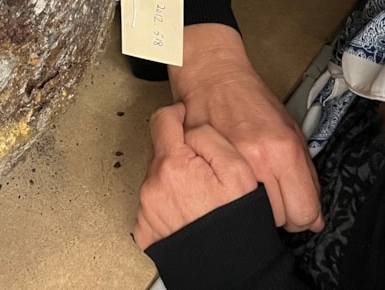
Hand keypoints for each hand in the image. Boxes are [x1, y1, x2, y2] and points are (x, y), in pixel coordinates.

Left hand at [133, 102, 257, 249]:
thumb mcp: (238, 170)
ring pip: (157, 178)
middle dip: (179, 154)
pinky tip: (189, 213)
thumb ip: (209, 137)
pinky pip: (154, 206)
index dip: (178, 116)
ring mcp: (147, 210)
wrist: (231, 268)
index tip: (186, 120)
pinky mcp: (146, 230)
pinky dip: (168, 205)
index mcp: (173, 165)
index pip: (162, 120)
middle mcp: (153, 185)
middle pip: (161, 151)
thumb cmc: (237, 223)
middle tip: (204, 172)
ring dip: (174, 180)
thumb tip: (191, 126)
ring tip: (200, 198)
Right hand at [168, 24, 322, 231]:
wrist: (214, 77)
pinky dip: (231, 198)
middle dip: (281, 215)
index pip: (304, 212)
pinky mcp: (208, 162)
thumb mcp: (291, 129)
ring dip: (255, 210)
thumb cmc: (252, 99)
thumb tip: (315, 216)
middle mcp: (259, 159)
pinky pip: (226, 199)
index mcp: (284, 150)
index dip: (304, 217)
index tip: (299, 211)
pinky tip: (231, 185)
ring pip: (253, 216)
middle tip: (275, 198)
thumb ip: (306, 173)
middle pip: (279, 219)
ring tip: (252, 190)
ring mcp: (232, 163)